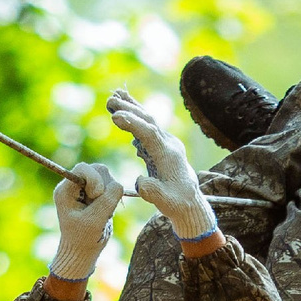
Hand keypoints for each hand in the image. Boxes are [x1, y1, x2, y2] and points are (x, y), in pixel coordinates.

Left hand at [49, 162, 120, 284]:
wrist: (82, 251)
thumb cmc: (83, 238)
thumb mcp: (95, 220)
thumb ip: (107, 200)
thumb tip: (118, 184)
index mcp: (65, 190)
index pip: (83, 168)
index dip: (95, 180)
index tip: (96, 197)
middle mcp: (74, 185)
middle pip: (97, 169)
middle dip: (104, 187)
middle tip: (100, 207)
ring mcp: (85, 188)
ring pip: (106, 176)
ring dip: (109, 193)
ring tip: (102, 211)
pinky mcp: (95, 194)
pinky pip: (110, 187)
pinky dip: (112, 198)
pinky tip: (105, 211)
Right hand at [107, 90, 219, 242]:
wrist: (190, 204)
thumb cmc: (177, 204)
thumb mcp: (164, 202)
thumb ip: (152, 191)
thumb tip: (139, 181)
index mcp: (169, 155)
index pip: (150, 133)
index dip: (133, 123)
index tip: (115, 116)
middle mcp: (169, 145)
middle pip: (149, 121)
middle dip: (130, 108)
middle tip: (110, 99)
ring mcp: (167, 143)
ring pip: (148, 121)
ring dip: (131, 108)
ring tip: (114, 96)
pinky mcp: (162, 146)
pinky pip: (147, 127)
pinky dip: (134, 117)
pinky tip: (122, 111)